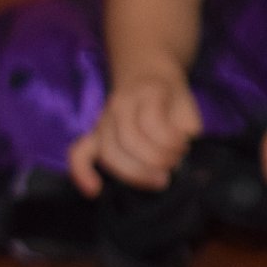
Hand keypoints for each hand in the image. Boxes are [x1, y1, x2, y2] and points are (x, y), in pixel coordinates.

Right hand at [69, 73, 203, 195]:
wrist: (149, 76)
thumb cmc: (172, 99)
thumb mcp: (188, 109)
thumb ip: (184, 133)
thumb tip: (179, 165)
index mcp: (148, 93)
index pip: (152, 123)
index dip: (171, 142)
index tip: (185, 146)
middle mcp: (120, 105)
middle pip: (128, 141)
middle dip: (155, 161)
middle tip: (173, 167)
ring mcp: (103, 120)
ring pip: (109, 152)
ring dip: (136, 172)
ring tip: (159, 178)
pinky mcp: (94, 135)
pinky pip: (79, 153)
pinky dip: (82, 172)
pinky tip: (94, 190)